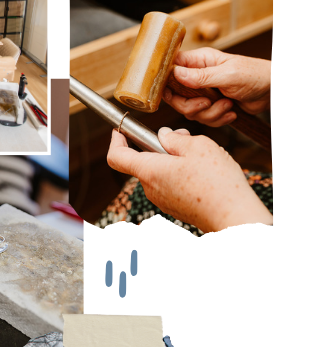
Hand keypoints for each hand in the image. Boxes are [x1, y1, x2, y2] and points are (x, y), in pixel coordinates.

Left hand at [107, 127, 272, 232]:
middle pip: (144, 161)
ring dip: (173, 160)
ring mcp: (161, 200)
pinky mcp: (173, 206)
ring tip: (200, 157)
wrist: (231, 215)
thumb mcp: (198, 146)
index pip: (117, 157)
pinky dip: (180, 174)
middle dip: (159, 146)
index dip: (115, 140)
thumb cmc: (216, 182)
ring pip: (160, 172)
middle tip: (184, 138)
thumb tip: (164, 135)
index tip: (120, 130)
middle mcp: (150, 188)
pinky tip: (203, 173)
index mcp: (150, 170)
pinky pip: (170, 184)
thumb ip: (176, 138)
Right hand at [163, 48, 270, 126]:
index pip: (172, 68)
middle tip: (207, 103)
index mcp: (200, 61)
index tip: (170, 93)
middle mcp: (199, 76)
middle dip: (191, 106)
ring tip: (228, 105)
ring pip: (190, 111)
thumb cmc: (256, 75)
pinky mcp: (212, 106)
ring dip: (210, 113)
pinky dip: (218, 119)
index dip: (166, 81)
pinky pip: (203, 118)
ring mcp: (204, 92)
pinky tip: (231, 112)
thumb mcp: (229, 75)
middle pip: (176, 96)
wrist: (273, 91)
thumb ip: (201, 76)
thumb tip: (176, 73)